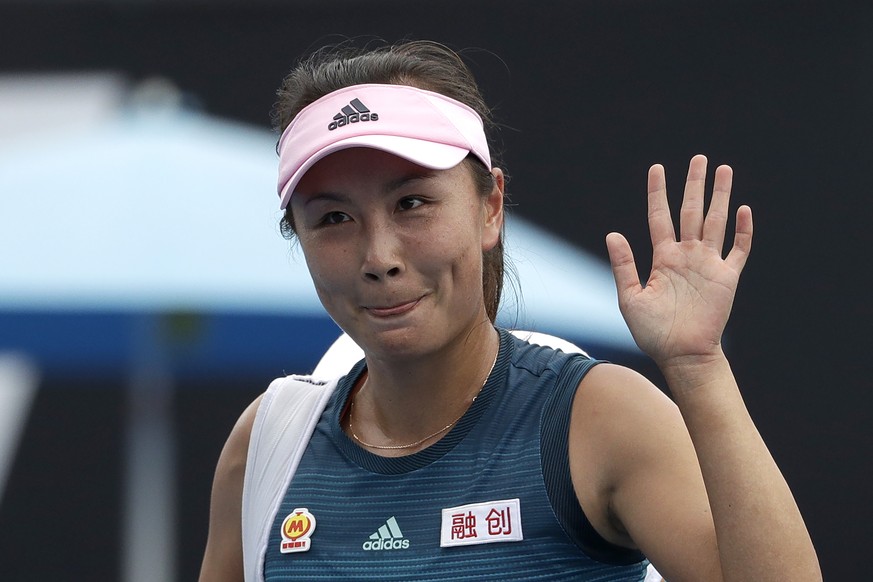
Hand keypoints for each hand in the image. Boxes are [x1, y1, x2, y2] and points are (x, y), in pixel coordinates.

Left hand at [605, 155, 752, 366]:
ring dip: (720, 196)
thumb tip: (612, 233)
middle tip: (699, 158)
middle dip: (695, 184)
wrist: (682, 355)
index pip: (659, 217)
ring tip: (723, 170)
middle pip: (691, 211)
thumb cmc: (653, 332)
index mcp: (663, 258)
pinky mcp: (727, 277)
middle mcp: (686, 256)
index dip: (657, 193)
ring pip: (715, 222)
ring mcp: (708, 264)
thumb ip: (623, 265)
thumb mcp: (630, 297)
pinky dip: (743, 230)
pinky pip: (738, 249)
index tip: (657, 168)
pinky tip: (743, 209)